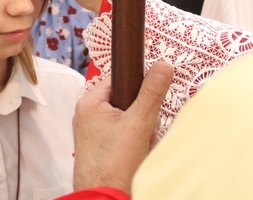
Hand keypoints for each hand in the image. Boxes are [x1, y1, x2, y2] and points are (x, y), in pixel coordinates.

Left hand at [73, 61, 173, 192]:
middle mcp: (87, 114)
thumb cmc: (115, 163)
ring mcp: (93, 132)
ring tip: (141, 146)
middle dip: (143, 116)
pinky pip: (123, 135)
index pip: (121, 79)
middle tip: (144, 132)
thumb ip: (152, 93)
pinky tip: (137, 155)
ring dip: (142, 131)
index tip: (150, 101)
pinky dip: (135, 143)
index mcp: (90, 102)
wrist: (104, 198)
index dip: (140, 88)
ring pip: (128, 119)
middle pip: (127, 100)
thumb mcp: (139, 122)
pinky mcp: (99, 147)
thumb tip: (164, 65)